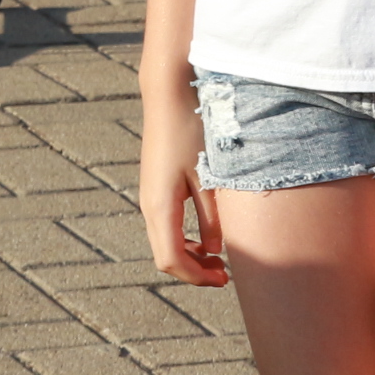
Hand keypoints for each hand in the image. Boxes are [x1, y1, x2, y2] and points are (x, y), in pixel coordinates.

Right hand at [137, 93, 226, 286]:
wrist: (170, 95)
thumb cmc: (192, 131)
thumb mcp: (208, 176)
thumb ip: (212, 215)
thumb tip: (215, 249)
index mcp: (160, 207)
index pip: (172, 260)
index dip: (197, 277)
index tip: (224, 279)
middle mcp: (149, 206)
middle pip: (166, 256)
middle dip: (195, 271)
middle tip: (225, 274)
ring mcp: (150, 196)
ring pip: (165, 242)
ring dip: (190, 255)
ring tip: (220, 257)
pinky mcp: (156, 187)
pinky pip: (167, 225)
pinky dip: (185, 238)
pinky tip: (207, 234)